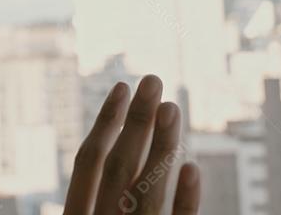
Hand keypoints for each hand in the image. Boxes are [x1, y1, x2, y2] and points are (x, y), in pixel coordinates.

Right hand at [63, 75, 200, 213]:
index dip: (105, 123)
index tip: (122, 87)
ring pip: (147, 194)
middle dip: (137, 123)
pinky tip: (192, 168)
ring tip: (171, 108)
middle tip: (152, 80)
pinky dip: (185, 200)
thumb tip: (122, 144)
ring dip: (161, 148)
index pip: (89, 164)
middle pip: (119, 169)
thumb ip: (95, 196)